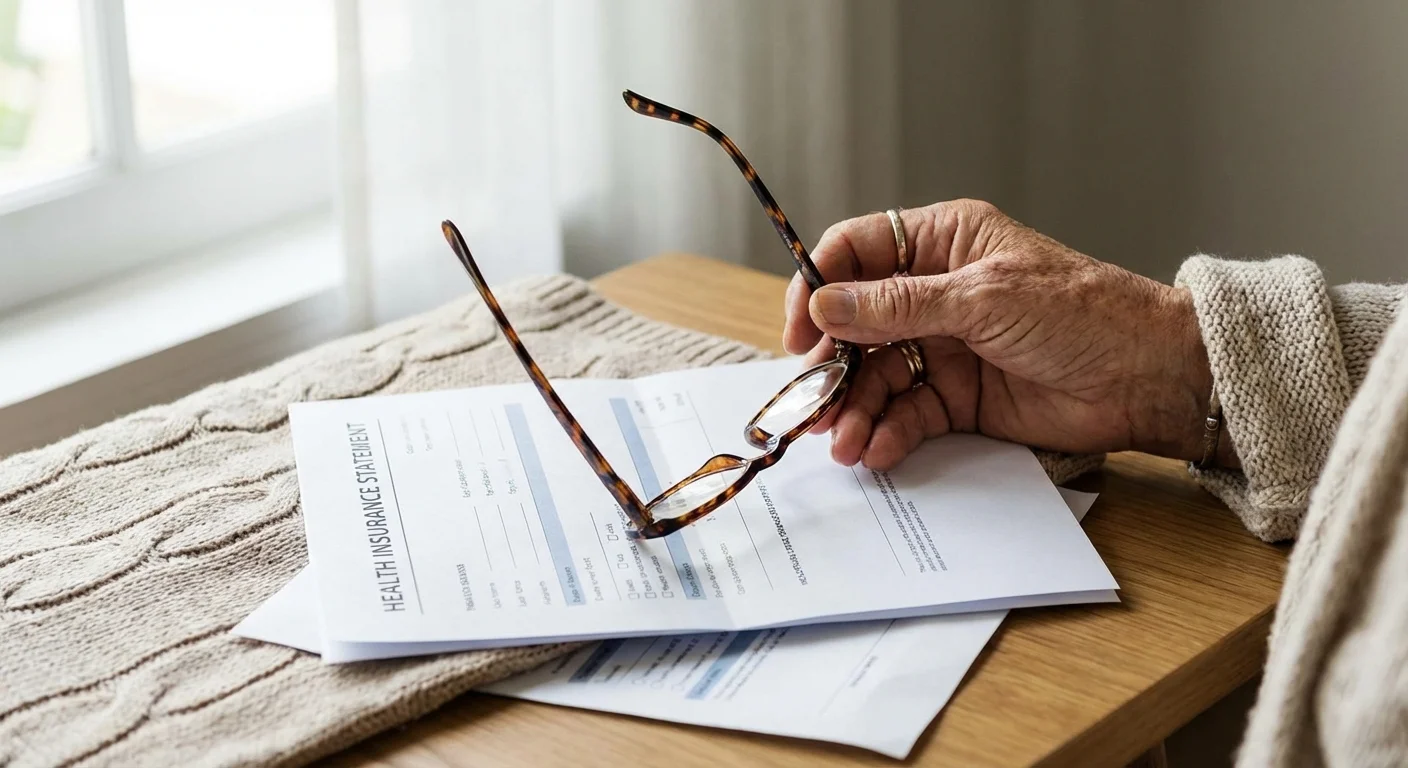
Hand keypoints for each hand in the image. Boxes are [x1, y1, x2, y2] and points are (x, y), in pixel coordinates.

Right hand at [784, 199, 1225, 470]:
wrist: (1146, 379)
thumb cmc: (1083, 315)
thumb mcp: (982, 299)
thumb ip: (899, 306)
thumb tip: (826, 305)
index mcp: (942, 243)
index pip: (856, 252)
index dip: (819, 287)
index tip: (801, 331)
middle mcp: (935, 292)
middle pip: (857, 323)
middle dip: (832, 364)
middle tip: (812, 401)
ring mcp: (945, 346)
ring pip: (876, 376)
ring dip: (854, 408)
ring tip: (843, 442)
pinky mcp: (959, 397)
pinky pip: (906, 413)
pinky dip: (887, 432)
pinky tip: (877, 449)